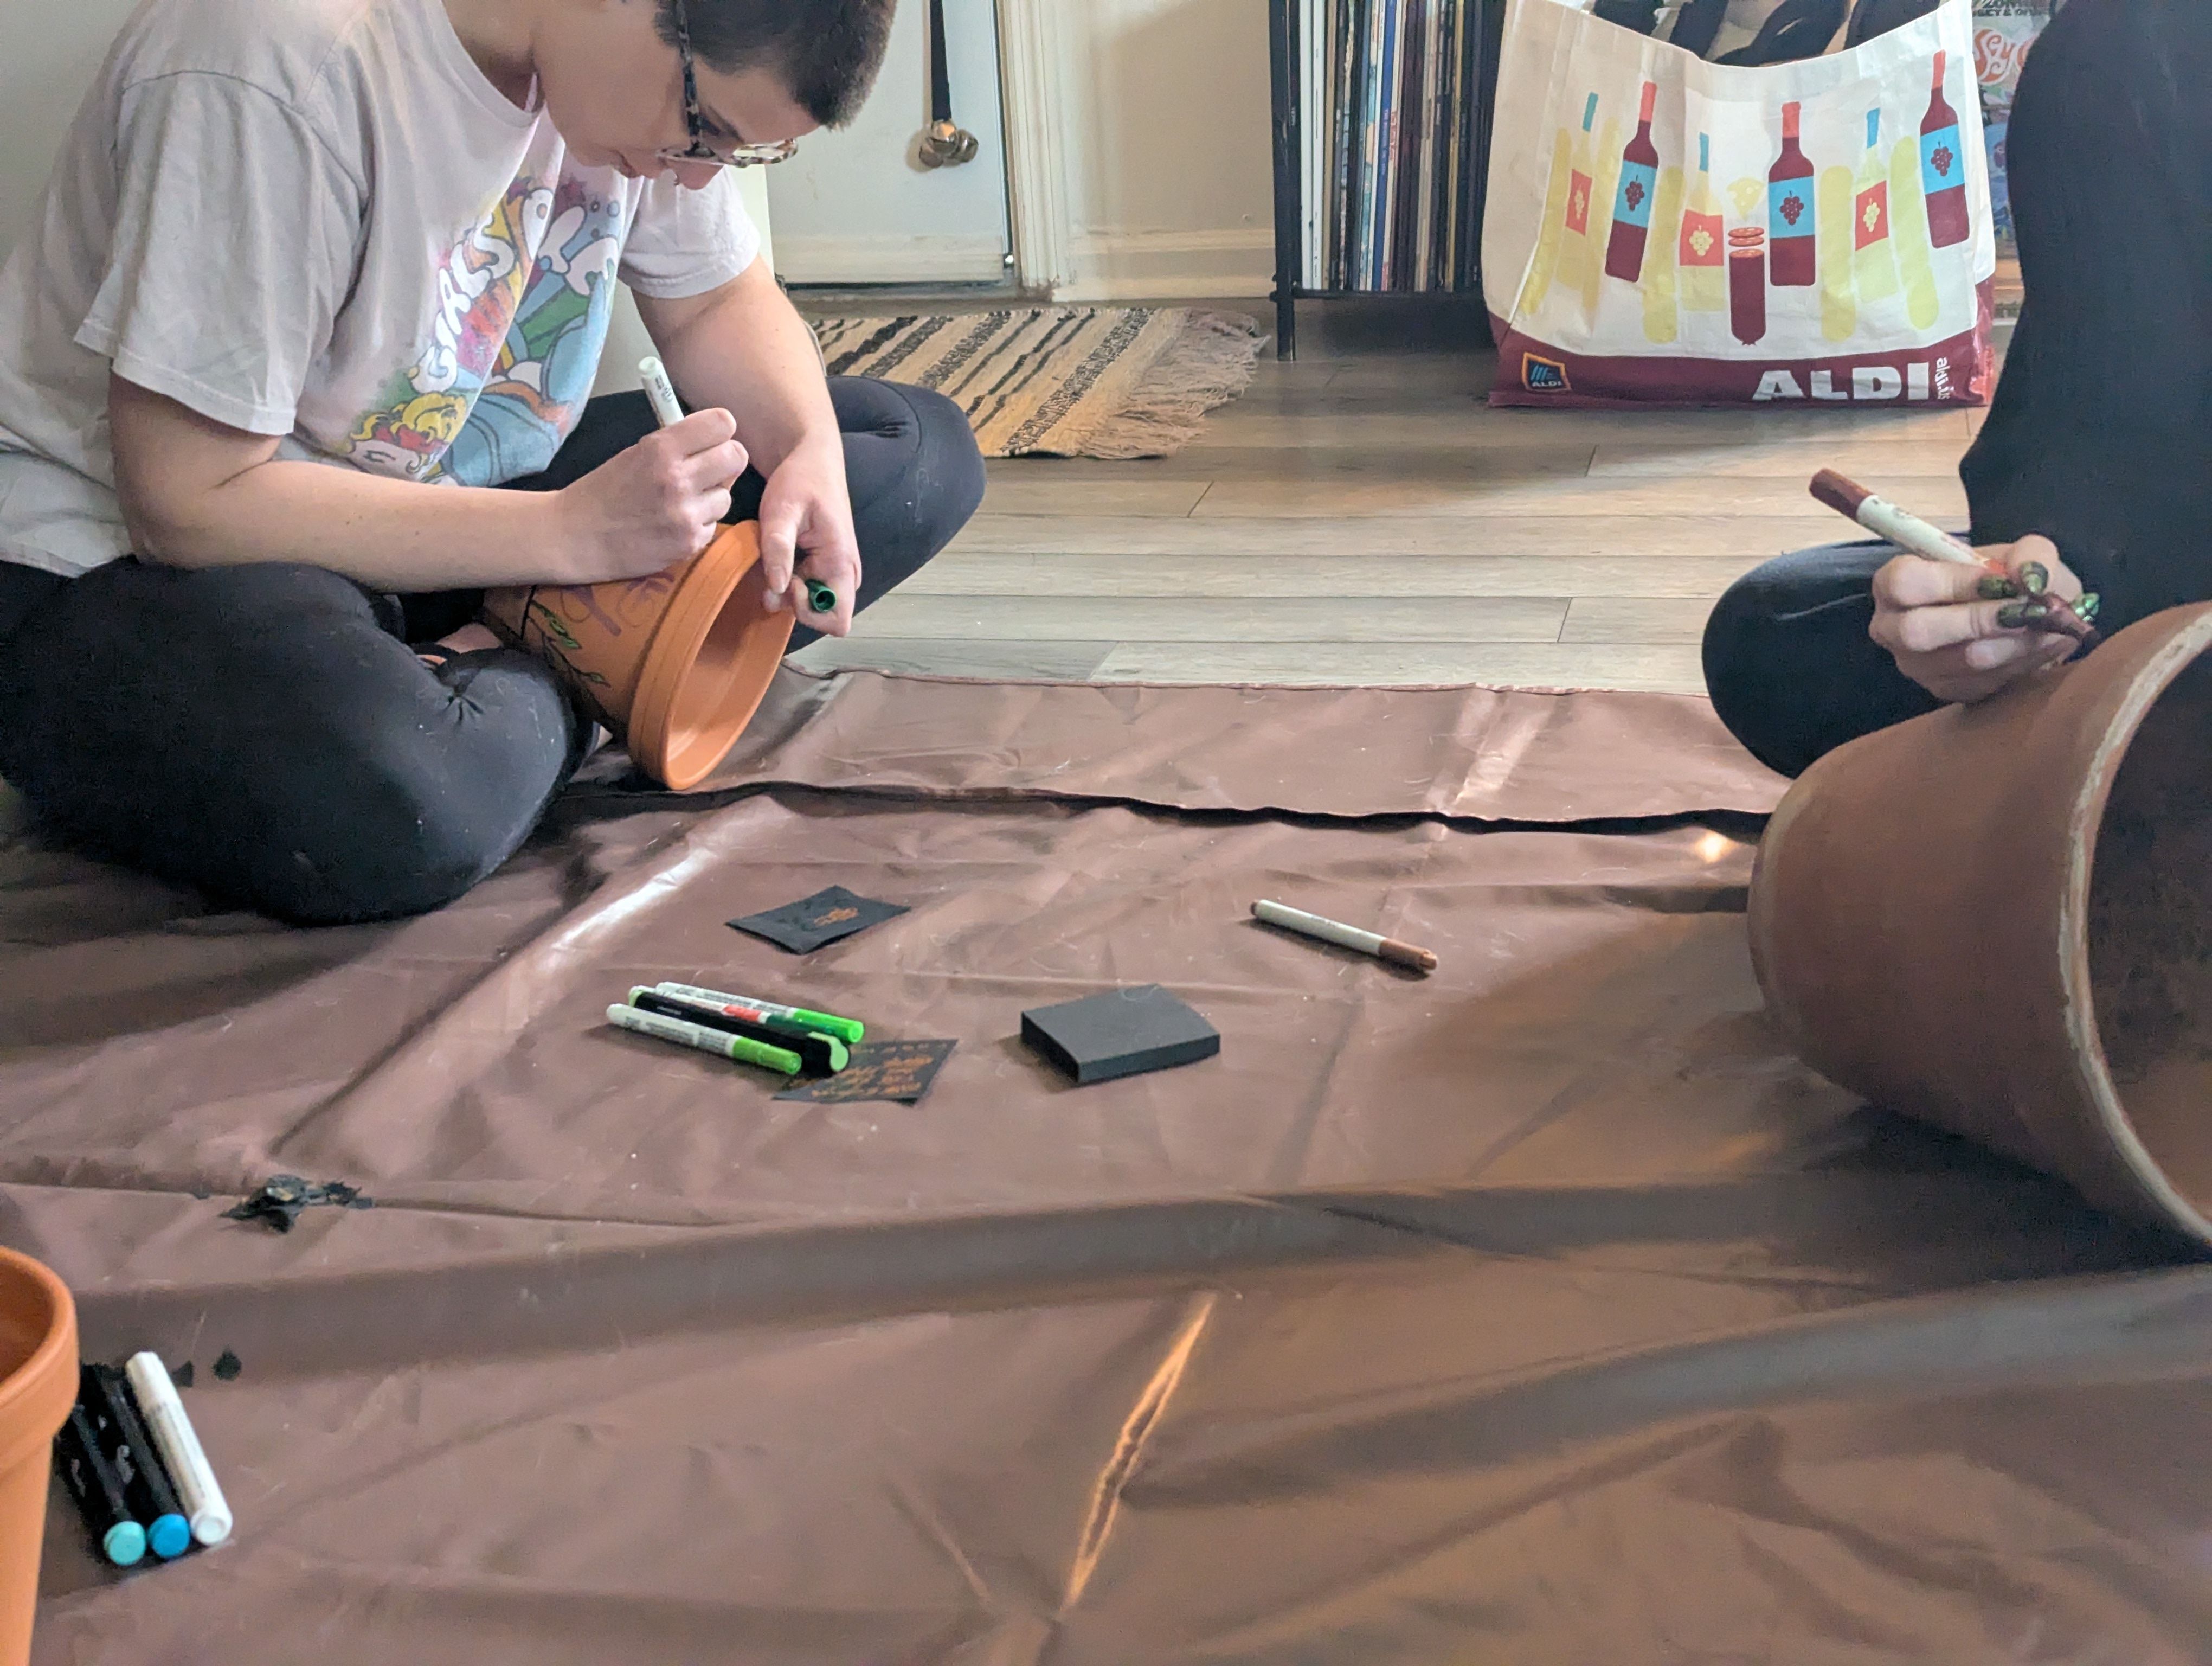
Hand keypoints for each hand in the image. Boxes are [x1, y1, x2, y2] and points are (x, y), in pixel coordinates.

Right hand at [551, 409, 748, 583]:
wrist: (575, 536)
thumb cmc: (605, 491)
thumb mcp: (636, 453)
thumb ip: (676, 444)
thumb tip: (718, 438)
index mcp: (661, 448)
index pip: (723, 423)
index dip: (720, 432)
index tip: (711, 440)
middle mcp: (677, 478)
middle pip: (737, 456)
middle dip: (725, 462)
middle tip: (707, 470)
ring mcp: (685, 514)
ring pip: (727, 495)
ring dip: (710, 498)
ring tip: (680, 503)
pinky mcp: (689, 543)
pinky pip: (713, 525)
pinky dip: (698, 525)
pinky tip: (672, 525)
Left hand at [756, 436, 860, 635]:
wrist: (813, 459)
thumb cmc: (800, 480)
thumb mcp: (782, 509)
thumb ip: (778, 548)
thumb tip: (776, 589)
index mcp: (841, 562)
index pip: (838, 621)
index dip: (808, 612)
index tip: (789, 582)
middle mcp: (846, 573)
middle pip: (824, 616)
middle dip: (794, 602)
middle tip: (776, 566)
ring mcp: (837, 572)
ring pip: (814, 605)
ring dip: (789, 591)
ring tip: (776, 555)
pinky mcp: (825, 567)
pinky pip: (809, 590)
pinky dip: (789, 581)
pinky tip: (780, 555)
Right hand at [1868, 535, 2087, 705]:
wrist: (2023, 616)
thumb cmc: (2009, 579)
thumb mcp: (2024, 552)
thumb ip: (2029, 555)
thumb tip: (2029, 578)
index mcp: (1897, 582)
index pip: (1904, 582)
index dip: (1953, 582)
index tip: (1998, 582)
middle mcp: (1893, 627)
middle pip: (1917, 631)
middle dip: (1979, 621)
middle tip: (2025, 612)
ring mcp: (1914, 664)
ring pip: (1959, 660)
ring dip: (2011, 643)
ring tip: (2044, 627)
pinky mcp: (1942, 690)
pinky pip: (1980, 683)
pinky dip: (2018, 663)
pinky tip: (2038, 647)